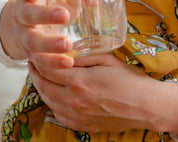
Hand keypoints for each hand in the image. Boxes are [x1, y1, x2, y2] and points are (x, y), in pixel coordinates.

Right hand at [0, 0, 73, 67]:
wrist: (24, 27)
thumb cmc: (50, 6)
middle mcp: (23, 15)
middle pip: (29, 14)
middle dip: (46, 15)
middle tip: (65, 15)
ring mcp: (25, 35)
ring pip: (33, 41)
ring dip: (49, 44)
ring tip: (67, 44)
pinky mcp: (30, 53)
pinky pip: (39, 60)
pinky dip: (53, 62)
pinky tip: (68, 63)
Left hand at [27, 53, 177, 135]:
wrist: (145, 106)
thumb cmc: (129, 80)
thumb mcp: (107, 59)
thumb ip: (85, 55)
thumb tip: (67, 50)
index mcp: (79, 82)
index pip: (48, 69)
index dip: (38, 59)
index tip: (34, 50)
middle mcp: (73, 101)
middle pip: (44, 86)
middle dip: (35, 72)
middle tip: (32, 62)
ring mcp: (76, 116)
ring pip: (48, 101)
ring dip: (41, 87)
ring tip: (39, 76)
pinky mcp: (81, 126)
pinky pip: (58, 114)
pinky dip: (51, 103)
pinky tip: (53, 94)